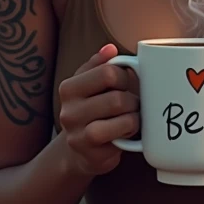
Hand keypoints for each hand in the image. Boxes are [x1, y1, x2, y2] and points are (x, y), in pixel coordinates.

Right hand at [57, 44, 139, 177]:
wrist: (79, 150)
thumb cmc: (91, 110)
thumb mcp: (89, 83)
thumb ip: (100, 64)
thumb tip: (110, 48)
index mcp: (69, 88)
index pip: (108, 72)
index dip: (125, 77)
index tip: (124, 85)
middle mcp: (68, 112)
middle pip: (118, 98)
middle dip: (132, 100)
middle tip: (132, 105)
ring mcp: (78, 135)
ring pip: (121, 119)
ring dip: (134, 117)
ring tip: (131, 118)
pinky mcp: (91, 155)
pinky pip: (121, 138)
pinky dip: (130, 132)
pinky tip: (127, 132)